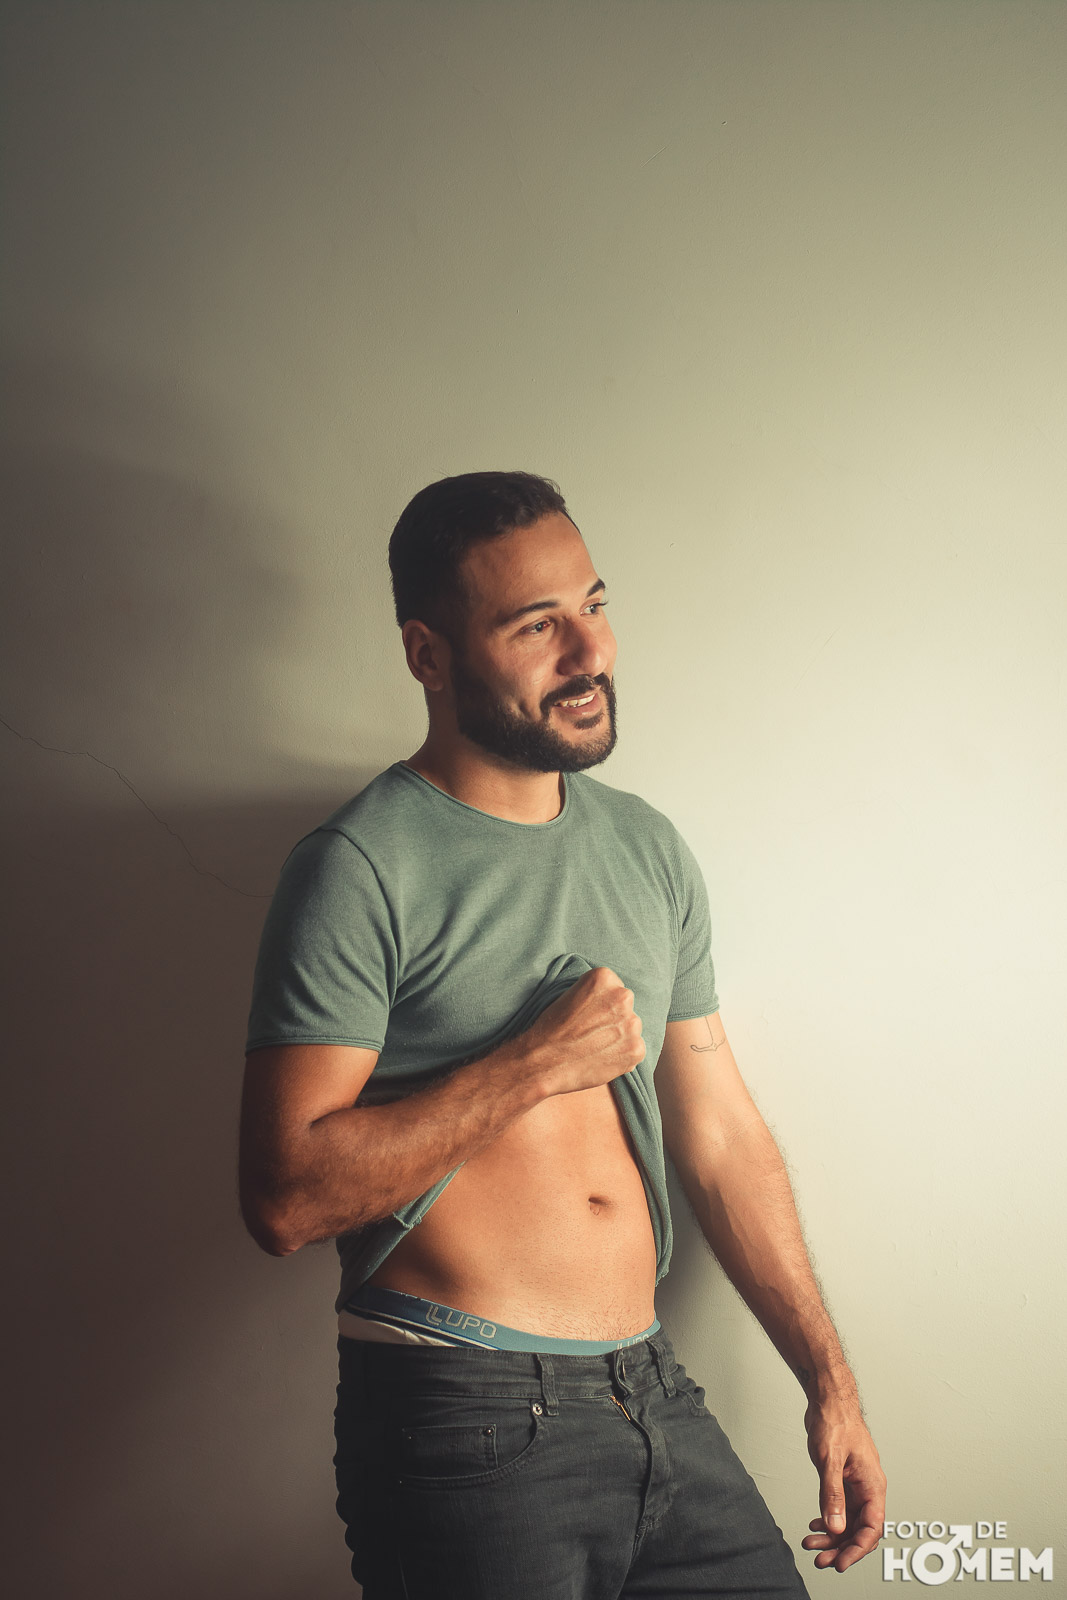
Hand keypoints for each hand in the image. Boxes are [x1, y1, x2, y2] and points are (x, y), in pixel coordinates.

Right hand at [522, 966, 645, 1096]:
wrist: (543, 1061)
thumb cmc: (550, 1029)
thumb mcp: (570, 995)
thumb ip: (595, 995)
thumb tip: (611, 1003)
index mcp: (604, 977)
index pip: (613, 988)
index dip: (601, 1004)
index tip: (589, 1015)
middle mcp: (622, 996)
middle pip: (625, 1006)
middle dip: (613, 1018)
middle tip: (592, 1032)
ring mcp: (631, 1024)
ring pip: (631, 1028)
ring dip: (619, 1037)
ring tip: (595, 1047)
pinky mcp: (636, 1049)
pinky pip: (635, 1050)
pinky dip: (623, 1056)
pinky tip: (602, 1058)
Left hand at [801, 1400, 885, 1571]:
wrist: (828, 1399)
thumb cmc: (835, 1421)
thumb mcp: (830, 1460)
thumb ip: (833, 1494)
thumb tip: (835, 1526)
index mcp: (872, 1484)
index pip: (871, 1528)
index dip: (857, 1549)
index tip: (840, 1562)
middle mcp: (867, 1487)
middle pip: (859, 1529)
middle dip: (840, 1547)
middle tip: (821, 1560)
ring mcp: (855, 1484)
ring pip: (848, 1520)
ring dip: (831, 1536)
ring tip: (812, 1545)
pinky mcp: (843, 1478)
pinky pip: (840, 1508)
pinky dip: (828, 1519)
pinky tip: (815, 1526)